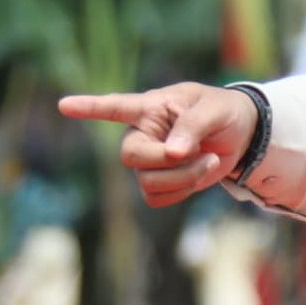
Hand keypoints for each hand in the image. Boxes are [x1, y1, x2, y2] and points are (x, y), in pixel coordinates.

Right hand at [60, 84, 261, 207]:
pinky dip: (182, 191)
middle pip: (130, 157)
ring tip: (209, 160)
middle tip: (197, 152)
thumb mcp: (213, 110)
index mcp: (150, 107)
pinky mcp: (161, 182)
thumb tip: (173, 152)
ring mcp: (148, 161)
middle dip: (166, 162)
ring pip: (147, 182)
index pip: (113, 107)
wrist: (242, 135)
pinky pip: (157, 198)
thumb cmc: (223, 112)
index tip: (63, 105)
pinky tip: (198, 176)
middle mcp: (142, 134)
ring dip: (184, 177)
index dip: (89, 108)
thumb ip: (192, 126)